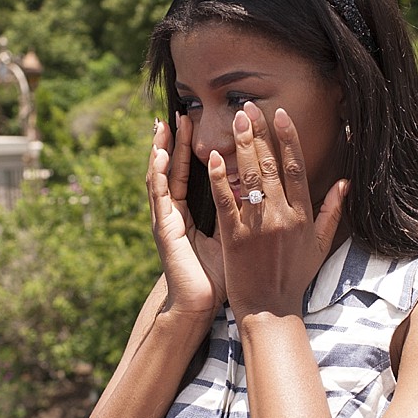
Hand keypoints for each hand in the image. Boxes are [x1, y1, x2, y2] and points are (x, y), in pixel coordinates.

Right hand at [148, 114, 225, 320]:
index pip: (190, 173)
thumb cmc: (219, 277)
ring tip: (162, 124)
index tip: (195, 125)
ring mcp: (166, 218)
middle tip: (178, 113)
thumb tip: (259, 201)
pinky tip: (157, 154)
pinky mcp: (164, 228)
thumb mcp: (233, 240)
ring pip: (160, 176)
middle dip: (174, 140)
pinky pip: (160, 196)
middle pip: (171, 168)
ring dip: (160, 149)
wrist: (198, 305)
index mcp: (191, 212)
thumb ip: (243, 217)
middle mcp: (175, 211)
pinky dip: (158, 173)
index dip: (191, 149)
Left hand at [208, 101, 346, 317]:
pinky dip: (220, 178)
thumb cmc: (294, 276)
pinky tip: (214, 157)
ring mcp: (258, 225)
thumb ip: (331, 211)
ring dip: (242, 146)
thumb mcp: (320, 244)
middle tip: (248, 107)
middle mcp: (282, 216)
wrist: (270, 307)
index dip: (288, 138)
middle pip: (271, 166)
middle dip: (260, 133)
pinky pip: (227, 201)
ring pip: (250, 178)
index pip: (295, 167)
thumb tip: (344, 182)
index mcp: (302, 215)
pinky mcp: (235, 236)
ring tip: (234, 120)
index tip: (280, 114)